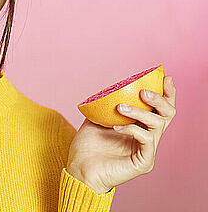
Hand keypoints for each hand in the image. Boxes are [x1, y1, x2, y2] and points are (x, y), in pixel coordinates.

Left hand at [66, 75, 176, 193]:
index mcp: (140, 126)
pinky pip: (146, 140)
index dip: (166, 93)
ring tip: (120, 107)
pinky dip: (132, 129)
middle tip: (143, 92)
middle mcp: (147, 137)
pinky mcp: (144, 162)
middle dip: (159, 100)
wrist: (78, 168)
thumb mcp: (96, 118)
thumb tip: (108, 87)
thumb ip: (105, 104)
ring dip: (139, 112)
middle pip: (167, 115)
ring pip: (157, 125)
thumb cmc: (87, 146)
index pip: (160, 109)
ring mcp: (147, 150)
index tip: (165, 78)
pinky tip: (116, 127)